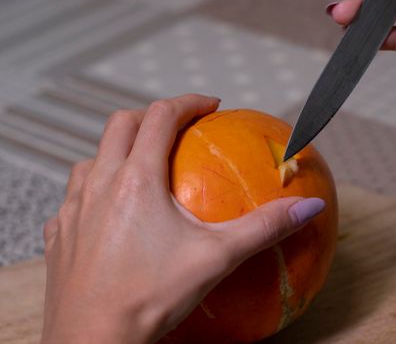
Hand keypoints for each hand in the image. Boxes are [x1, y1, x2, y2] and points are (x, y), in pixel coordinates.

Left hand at [41, 94, 324, 343]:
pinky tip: (110, 210)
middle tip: (177, 127)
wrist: (94, 342)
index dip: (188, 103)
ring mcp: (73, 208)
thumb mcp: (217, 257)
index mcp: (136, 179)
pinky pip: (74, 195)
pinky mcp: (59, 234)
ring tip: (142, 165)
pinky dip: (96, 186)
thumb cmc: (150, 298)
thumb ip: (265, 227)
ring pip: (91, 157)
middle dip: (152, 116)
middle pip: (121, 125)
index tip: (208, 106)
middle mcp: (98, 184)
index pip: (161, 117)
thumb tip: (308, 207)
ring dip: (119, 150)